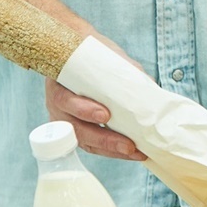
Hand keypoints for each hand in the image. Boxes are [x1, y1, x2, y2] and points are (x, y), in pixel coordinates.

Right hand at [45, 35, 146, 161]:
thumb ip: (122, 67)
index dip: (84, 110)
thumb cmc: (86, 54)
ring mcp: (64, 121)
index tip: (105, 115)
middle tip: (128, 145)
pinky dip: (110, 150)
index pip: (67, 101)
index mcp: (58, 85)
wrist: (72, 53)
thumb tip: (148, 85)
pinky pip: (90, 144)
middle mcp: (58, 107)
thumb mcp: (100, 53)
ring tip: (135, 153)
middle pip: (77, 129)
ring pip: (85, 142)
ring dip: (111, 150)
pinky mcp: (74, 131)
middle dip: (105, 139)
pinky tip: (129, 153)